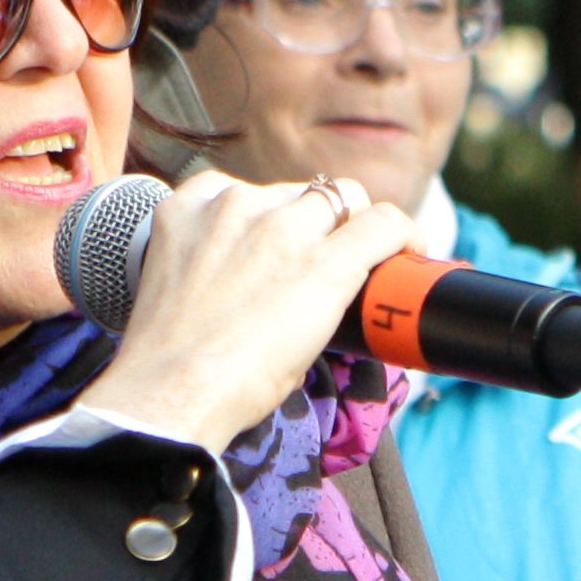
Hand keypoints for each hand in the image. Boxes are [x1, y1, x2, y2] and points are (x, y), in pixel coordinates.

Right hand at [72, 169, 416, 454]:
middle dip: (319, 224)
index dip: (282, 215)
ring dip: (354, 228)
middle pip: (303, 192)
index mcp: (191, 208)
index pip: (253, 188)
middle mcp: (237, 204)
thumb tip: (263, 292)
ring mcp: (283, 228)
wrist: (171, 392)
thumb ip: (216, 264)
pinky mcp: (326, 262)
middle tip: (328, 264)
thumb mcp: (179, 286)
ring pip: (344, 199)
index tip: (292, 242)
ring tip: (366, 264)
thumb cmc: (170, 364)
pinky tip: (409, 253)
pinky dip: (402, 236)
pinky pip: (383, 224)